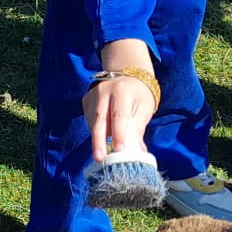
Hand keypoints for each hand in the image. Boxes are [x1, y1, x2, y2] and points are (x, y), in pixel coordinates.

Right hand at [81, 39, 156, 163]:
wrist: (127, 72)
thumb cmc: (139, 94)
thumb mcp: (145, 108)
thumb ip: (138, 128)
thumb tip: (137, 151)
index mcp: (122, 91)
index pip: (119, 116)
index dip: (119, 134)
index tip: (119, 150)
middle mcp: (104, 90)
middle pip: (99, 119)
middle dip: (99, 141)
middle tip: (99, 158)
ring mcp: (93, 94)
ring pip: (93, 121)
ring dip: (99, 137)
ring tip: (105, 150)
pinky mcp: (86, 99)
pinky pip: (90, 119)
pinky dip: (96, 129)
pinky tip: (104, 134)